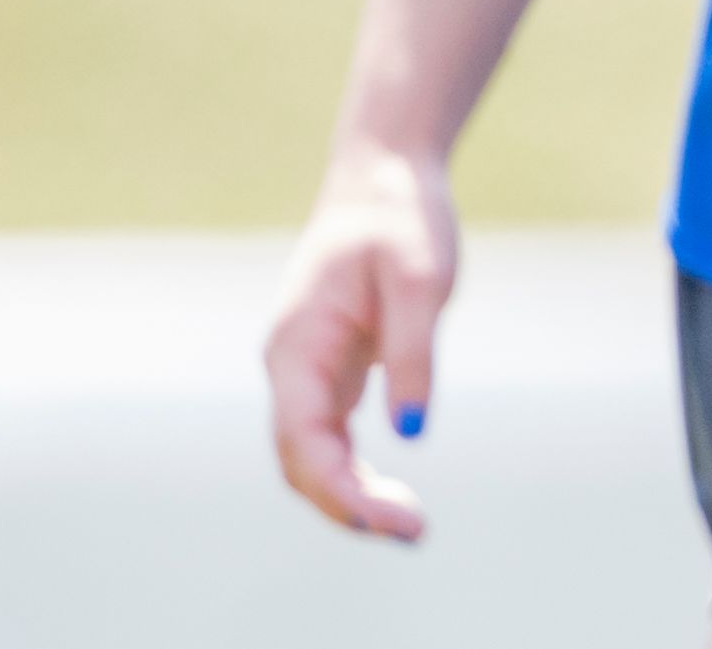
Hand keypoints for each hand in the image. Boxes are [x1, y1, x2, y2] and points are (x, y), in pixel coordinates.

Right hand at [264, 141, 456, 537]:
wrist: (384, 178)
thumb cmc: (402, 220)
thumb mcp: (421, 278)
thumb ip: (412, 352)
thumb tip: (409, 429)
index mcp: (298, 345)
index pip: (303, 441)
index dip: (340, 490)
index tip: (390, 519)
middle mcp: (290, 366)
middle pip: (301, 461)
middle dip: (347, 506)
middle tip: (414, 532)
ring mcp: (306, 372)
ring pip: (312, 455)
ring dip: (350, 496)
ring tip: (409, 525)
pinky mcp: (331, 371)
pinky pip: (329, 438)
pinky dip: (354, 473)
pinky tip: (390, 497)